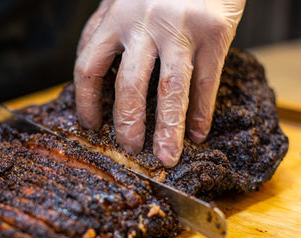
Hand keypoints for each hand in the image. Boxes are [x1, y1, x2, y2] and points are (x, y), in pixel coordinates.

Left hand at [74, 0, 244, 166]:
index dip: (86, 102)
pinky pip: (206, 82)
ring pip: (169, 90)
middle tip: (129, 148)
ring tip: (166, 157)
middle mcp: (143, 25)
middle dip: (127, 124)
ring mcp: (180, 30)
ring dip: (167, 130)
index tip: (91, 124)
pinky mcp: (214, 33)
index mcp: (114, 17)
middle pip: (128, 86)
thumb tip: (88, 64)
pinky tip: (197, 134)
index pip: (88, 67)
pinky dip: (201, 113)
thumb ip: (104, 28)